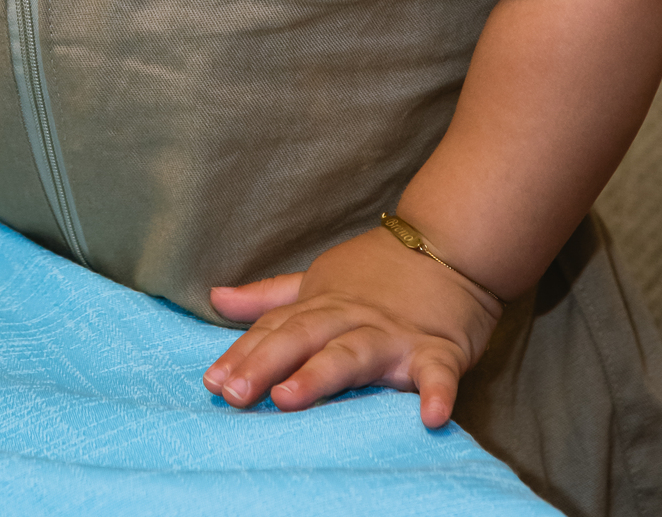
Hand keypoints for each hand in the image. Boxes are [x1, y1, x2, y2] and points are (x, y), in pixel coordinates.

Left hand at [203, 226, 499, 425]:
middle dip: (265, 364)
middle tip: (234, 394)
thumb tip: (215, 299)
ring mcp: (393, 334)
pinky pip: (439, 372)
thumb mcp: (318, 280)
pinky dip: (437, 392)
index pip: (275, 330)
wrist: (450, 245)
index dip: (242, 355)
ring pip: (353, 353)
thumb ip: (269, 297)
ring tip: (289, 396)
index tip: (211, 383)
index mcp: (322, 305)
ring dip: (321, 374)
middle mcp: (351, 318)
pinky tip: (430, 416)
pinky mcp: (439, 349)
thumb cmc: (378, 273)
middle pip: (301, 338)